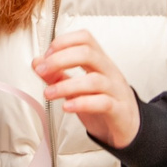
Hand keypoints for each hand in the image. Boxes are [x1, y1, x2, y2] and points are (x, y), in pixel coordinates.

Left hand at [34, 29, 139, 149]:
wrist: (128, 128)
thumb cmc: (103, 103)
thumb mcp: (77, 87)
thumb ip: (57, 75)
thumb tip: (37, 62)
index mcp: (99, 61)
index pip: (85, 38)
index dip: (63, 42)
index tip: (46, 56)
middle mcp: (109, 71)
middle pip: (88, 53)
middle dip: (60, 59)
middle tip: (42, 70)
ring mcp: (116, 90)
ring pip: (93, 80)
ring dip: (66, 85)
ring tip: (48, 93)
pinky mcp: (119, 110)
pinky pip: (102, 103)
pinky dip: (82, 103)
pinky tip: (67, 107)